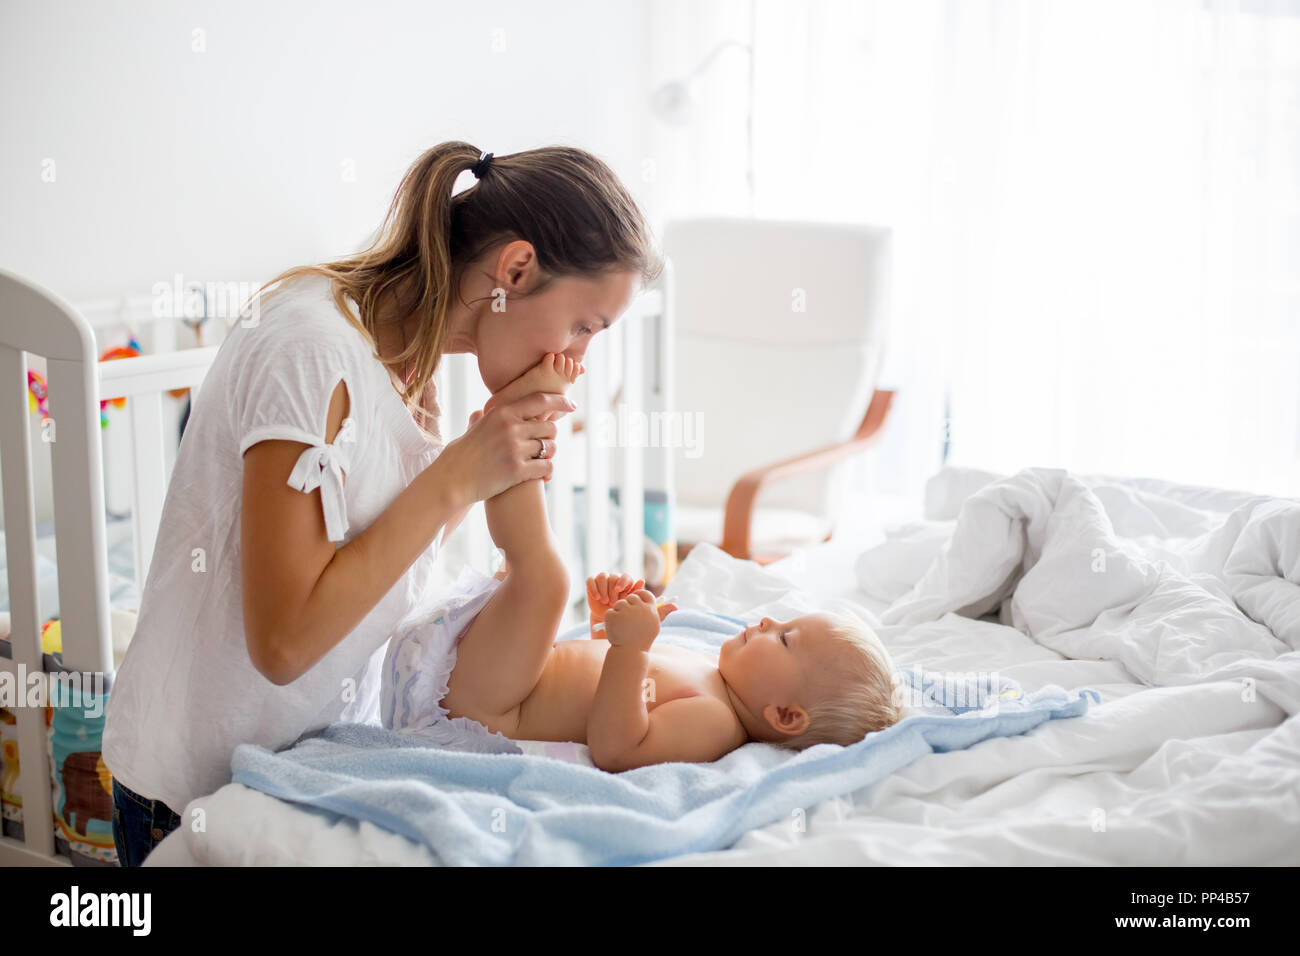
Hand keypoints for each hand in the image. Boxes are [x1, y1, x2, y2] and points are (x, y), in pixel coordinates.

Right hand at [436, 392, 572, 504]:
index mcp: (502, 413)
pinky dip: (547, 472)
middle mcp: (510, 427)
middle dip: (550, 437)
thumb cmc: (459, 456)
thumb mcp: (471, 430)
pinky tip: (543, 477)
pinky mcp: (517, 470)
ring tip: (541, 461)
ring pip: (550, 447)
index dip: (560, 400)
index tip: (572, 404)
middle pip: (549, 426)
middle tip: (545, 445)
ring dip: (549, 455)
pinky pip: (546, 467)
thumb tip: (480, 413)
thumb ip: (481, 420)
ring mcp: (515, 448)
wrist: (451, 480)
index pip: (540, 400)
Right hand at [587, 572, 645, 624]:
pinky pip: (590, 580)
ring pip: (602, 577)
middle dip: (612, 591)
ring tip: (604, 601)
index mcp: (624, 581)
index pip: (624, 576)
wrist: (608, 615)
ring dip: (603, 589)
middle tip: (612, 603)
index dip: (622, 582)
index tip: (619, 590)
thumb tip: (642, 580)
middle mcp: (613, 577)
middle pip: (613, 578)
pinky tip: (597, 597)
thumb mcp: (628, 602)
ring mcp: (602, 579)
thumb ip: (635, 591)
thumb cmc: (620, 608)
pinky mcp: (592, 583)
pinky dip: (593, 588)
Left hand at [602, 589, 677, 652]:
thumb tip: (674, 605)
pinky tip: (615, 629)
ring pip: (619, 603)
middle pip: (631, 597)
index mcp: (650, 609)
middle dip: (628, 606)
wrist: (630, 653)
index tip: (636, 603)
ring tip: (623, 626)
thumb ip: (662, 612)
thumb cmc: (643, 639)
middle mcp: (639, 608)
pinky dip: (611, 620)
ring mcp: (625, 611)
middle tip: (628, 620)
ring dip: (619, 612)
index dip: (639, 596)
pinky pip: (610, 612)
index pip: (644, 593)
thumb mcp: (654, 625)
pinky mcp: (613, 616)